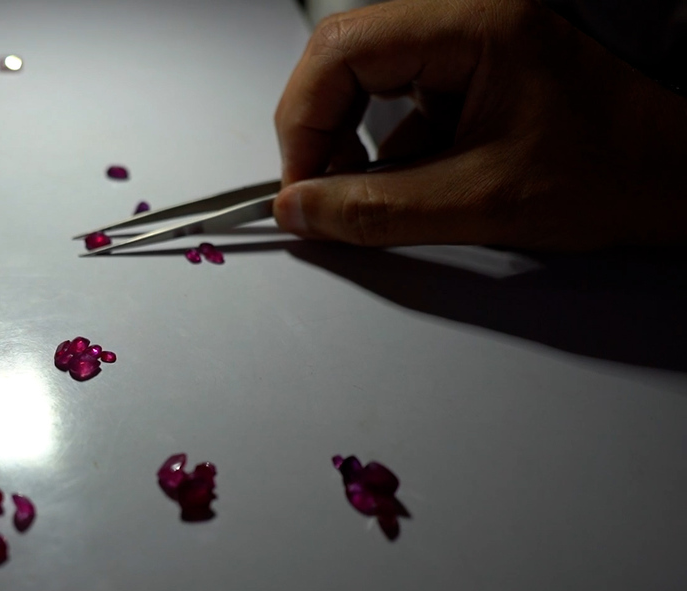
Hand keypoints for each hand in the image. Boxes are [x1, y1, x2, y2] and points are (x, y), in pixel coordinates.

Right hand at [273, 0, 686, 249]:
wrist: (684, 176)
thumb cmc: (621, 169)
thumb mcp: (484, 202)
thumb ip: (378, 210)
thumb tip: (304, 209)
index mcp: (475, 24)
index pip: (342, 50)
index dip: (305, 120)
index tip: (301, 182)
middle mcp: (468, 19)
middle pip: (347, 58)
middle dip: (323, 131)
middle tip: (318, 189)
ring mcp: (471, 45)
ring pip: (371, 86)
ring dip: (359, 146)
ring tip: (377, 196)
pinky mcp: (475, 77)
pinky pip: (404, 107)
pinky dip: (394, 154)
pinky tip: (419, 188)